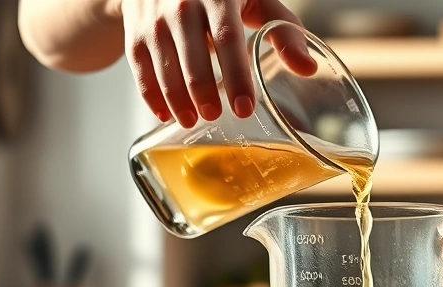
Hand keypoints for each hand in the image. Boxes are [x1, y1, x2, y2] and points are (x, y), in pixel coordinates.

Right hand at [116, 0, 316, 126]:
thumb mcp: (255, 1)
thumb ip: (283, 30)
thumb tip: (308, 68)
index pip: (228, 38)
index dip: (236, 76)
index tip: (244, 108)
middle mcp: (183, 1)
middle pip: (192, 56)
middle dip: (202, 92)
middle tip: (215, 117)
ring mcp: (154, 16)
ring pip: (163, 64)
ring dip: (177, 99)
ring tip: (192, 120)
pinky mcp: (135, 29)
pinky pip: (140, 67)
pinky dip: (151, 94)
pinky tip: (165, 114)